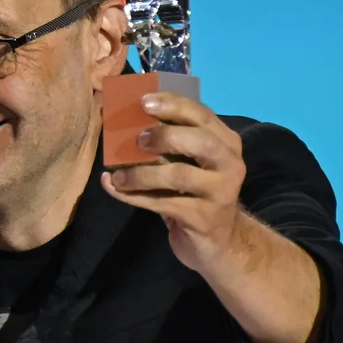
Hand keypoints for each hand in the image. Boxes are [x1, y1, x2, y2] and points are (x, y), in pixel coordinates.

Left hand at [101, 92, 246, 273]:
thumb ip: (171, 142)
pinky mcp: (202, 218)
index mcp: (226, 142)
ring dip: (141, 172)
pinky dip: (133, 195)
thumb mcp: (192, 163)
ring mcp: (219, 192)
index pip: (202, 115)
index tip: (143, 101)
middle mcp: (229, 164)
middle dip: (164, 136)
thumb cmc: (196, 192)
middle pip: (199, 142)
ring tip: (118, 174)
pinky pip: (161, 203)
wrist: (218, 241)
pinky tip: (113, 187)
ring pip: (178, 175)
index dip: (172, 105)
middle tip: (137, 140)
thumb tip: (125, 121)